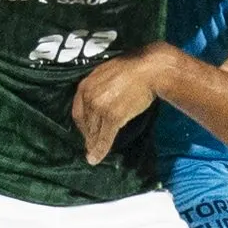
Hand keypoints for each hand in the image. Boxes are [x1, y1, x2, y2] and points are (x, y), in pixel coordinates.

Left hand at [73, 45, 175, 163]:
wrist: (150, 69)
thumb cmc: (133, 69)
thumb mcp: (106, 73)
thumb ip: (97, 87)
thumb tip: (97, 101)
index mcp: (85, 85)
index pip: (78, 112)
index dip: (82, 125)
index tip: (85, 132)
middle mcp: (89, 96)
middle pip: (85, 123)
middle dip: (87, 136)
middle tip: (90, 146)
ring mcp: (100, 107)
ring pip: (94, 132)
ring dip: (93, 146)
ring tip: (93, 155)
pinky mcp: (113, 116)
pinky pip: (104, 137)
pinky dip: (100, 150)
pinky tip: (97, 158)